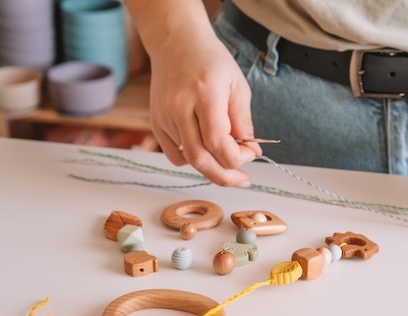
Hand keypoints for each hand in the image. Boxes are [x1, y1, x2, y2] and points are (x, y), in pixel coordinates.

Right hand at [148, 27, 260, 186]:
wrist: (176, 43)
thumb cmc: (211, 62)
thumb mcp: (237, 86)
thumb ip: (244, 121)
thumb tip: (251, 153)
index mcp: (204, 94)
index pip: (218, 143)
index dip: (238, 158)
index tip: (251, 153)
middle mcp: (180, 107)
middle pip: (201, 159)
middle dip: (225, 176)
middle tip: (242, 180)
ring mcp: (164, 117)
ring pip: (189, 159)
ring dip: (211, 165)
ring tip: (225, 154)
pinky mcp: (156, 123)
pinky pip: (174, 156)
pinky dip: (192, 159)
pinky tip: (204, 147)